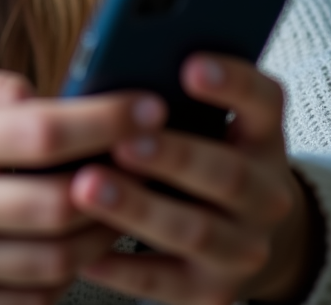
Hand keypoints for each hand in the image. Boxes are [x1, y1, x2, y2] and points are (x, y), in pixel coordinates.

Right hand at [0, 52, 166, 304]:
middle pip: (59, 205)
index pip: (41, 131)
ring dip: (101, 232)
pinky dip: (64, 274)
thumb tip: (58, 99)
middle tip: (146, 160)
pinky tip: (71, 241)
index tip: (149, 108)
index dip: (107, 121)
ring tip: (116, 200)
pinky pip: (29, 302)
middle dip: (119, 181)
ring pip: (56, 262)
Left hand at [70, 54, 321, 304]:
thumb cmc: (193, 150)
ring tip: (87, 188)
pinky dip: (123, 268)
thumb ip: (164, 96)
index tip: (189, 67)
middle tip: (123, 142)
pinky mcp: (212, 291)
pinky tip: (85, 250)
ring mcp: (242, 246)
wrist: (233, 230)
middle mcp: (265, 193)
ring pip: (196, 231)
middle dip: (173, 157)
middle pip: (228, 174)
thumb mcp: (196, 120)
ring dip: (139, 209)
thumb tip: (105, 70)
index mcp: (262, 135)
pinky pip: (165, 283)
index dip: (232, 83)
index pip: (263, 101)